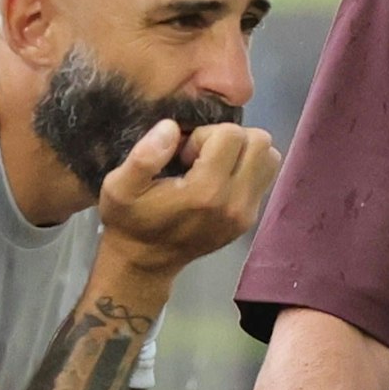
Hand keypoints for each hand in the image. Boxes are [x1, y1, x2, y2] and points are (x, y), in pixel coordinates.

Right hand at [98, 119, 281, 277]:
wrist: (145, 262)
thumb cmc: (130, 221)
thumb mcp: (119, 186)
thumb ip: (144, 155)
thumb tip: (172, 127)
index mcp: (206, 192)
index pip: (231, 134)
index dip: (205, 134)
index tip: (185, 154)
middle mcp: (235, 202)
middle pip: (259, 142)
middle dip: (230, 138)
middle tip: (203, 156)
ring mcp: (247, 213)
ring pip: (270, 158)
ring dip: (243, 152)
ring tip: (214, 165)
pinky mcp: (250, 220)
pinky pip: (265, 177)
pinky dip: (247, 169)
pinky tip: (219, 180)